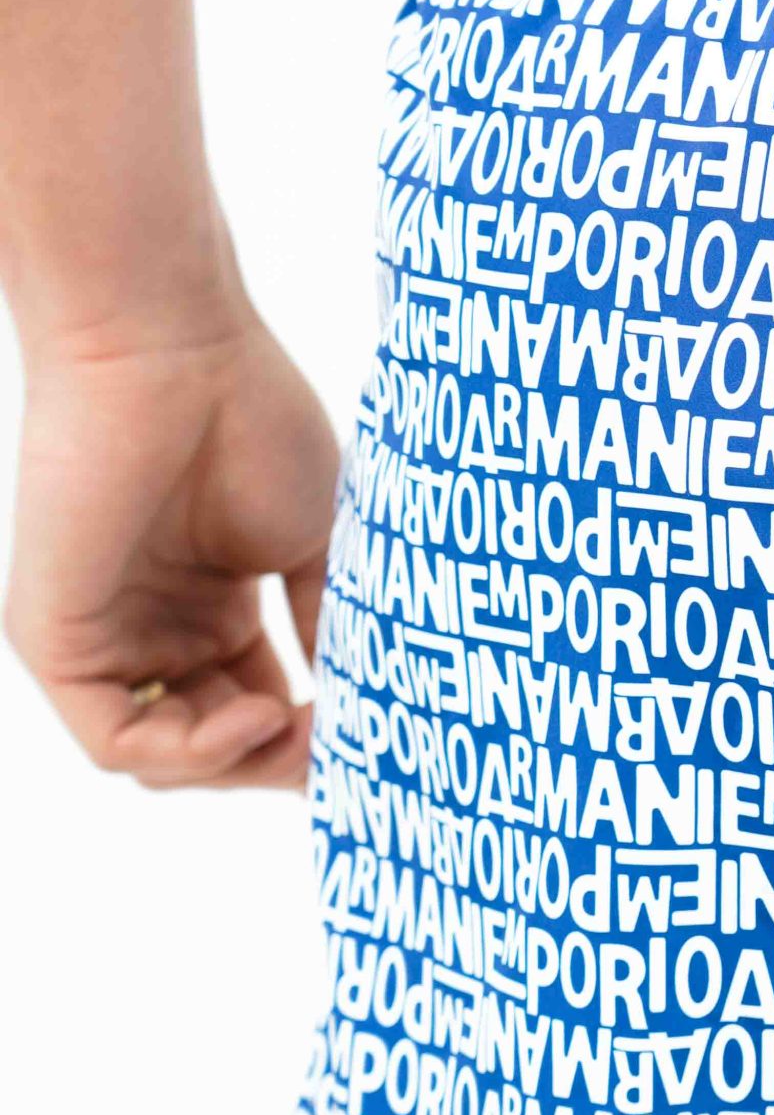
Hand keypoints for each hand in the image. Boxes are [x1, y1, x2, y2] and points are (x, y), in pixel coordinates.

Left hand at [4, 310, 340, 788]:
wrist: (173, 349)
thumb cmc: (250, 418)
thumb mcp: (316, 545)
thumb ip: (332, 631)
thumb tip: (369, 712)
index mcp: (209, 606)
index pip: (255, 711)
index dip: (312, 739)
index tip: (377, 735)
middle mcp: (152, 628)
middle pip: (212, 747)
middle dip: (277, 762)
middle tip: (337, 747)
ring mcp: (103, 635)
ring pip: (164, 757)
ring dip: (237, 765)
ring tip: (290, 728)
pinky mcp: (56, 639)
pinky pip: (115, 739)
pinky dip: (189, 753)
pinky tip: (251, 717)